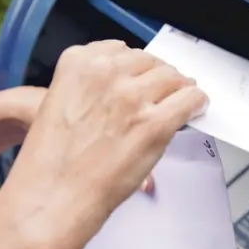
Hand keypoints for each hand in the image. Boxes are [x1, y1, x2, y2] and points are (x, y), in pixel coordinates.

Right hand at [0, 40, 208, 248]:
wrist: (52, 198)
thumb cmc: (53, 163)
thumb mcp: (60, 106)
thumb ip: (93, 90)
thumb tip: (132, 90)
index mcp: (78, 63)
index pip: (122, 50)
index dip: (136, 67)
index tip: (141, 77)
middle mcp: (106, 74)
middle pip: (151, 62)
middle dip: (158, 78)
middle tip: (163, 94)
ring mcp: (131, 98)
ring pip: (173, 78)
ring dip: (179, 88)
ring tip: (182, 101)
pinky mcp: (153, 124)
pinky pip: (190, 99)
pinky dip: (196, 103)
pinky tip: (196, 110)